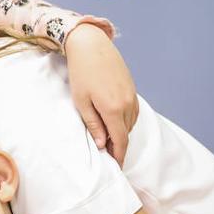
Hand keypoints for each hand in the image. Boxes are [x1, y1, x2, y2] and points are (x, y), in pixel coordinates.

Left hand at [63, 24, 138, 165]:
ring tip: (109, 142)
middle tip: (108, 158)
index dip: (119, 156)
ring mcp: (132, 96)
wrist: (91, 45)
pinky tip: (115, 123)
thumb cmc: (82, 73)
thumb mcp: (82, 101)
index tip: (116, 168)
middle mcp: (127, 104)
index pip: (120, 140)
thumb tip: (102, 144)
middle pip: (126, 133)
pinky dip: (125, 122)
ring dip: (122, 134)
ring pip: (130, 123)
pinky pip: (132, 112)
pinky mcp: (132, 89)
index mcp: (113, 109)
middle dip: (119, 147)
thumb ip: (93, 124)